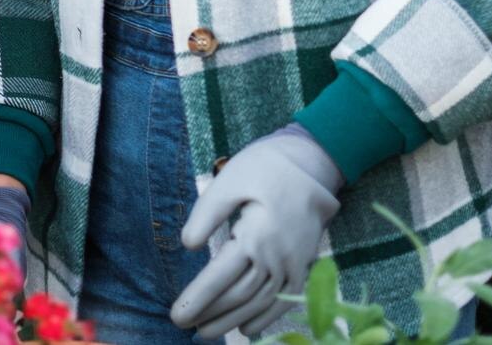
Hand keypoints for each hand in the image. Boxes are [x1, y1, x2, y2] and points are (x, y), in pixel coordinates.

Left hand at [170, 124, 341, 338]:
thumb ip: (207, 214)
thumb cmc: (267, 167)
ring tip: (207, 333)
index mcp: (256, 236)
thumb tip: (188, 245)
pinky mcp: (304, 265)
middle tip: (183, 325)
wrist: (314, 163)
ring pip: (260, 303)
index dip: (198, 298)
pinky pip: (285, 300)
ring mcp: (294, 264)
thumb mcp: (231, 180)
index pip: (220, 277)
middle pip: (239, 296)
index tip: (177, 315)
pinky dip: (266, 318)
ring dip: (232, 321)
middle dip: (210, 314)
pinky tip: (248, 329)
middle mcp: (277, 257)